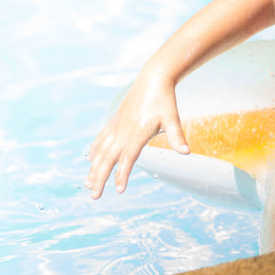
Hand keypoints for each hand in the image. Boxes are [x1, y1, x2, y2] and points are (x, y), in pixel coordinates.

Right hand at [85, 72, 188, 198]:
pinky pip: (101, 139)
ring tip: (88, 184)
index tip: (119, 190)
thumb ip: (177, 137)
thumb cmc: (164, 99)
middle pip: (108, 159)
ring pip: (100, 151)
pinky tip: (91, 159)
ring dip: (94, 168)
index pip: (127, 159)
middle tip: (94, 196)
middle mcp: (123, 132)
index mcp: (137, 133)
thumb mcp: (173, 118)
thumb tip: (187, 152)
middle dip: (100, 178)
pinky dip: (95, 151)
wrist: (153, 78)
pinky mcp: (115, 121)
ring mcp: (117, 126)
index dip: (122, 175)